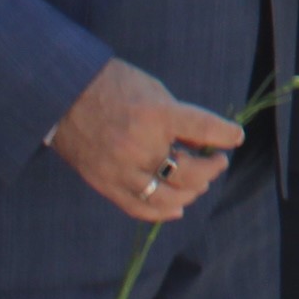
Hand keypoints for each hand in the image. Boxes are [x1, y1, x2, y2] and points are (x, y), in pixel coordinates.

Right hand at [48, 58, 242, 222]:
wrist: (63, 95)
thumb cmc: (112, 86)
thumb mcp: (153, 90)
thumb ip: (179, 118)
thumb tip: (204, 142)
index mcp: (156, 115)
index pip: (203, 128)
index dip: (225, 135)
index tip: (236, 138)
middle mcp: (140, 146)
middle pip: (188, 174)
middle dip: (211, 169)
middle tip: (218, 162)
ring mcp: (121, 170)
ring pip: (167, 197)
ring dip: (190, 193)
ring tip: (199, 183)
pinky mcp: (106, 184)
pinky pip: (139, 207)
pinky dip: (161, 212)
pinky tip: (176, 208)